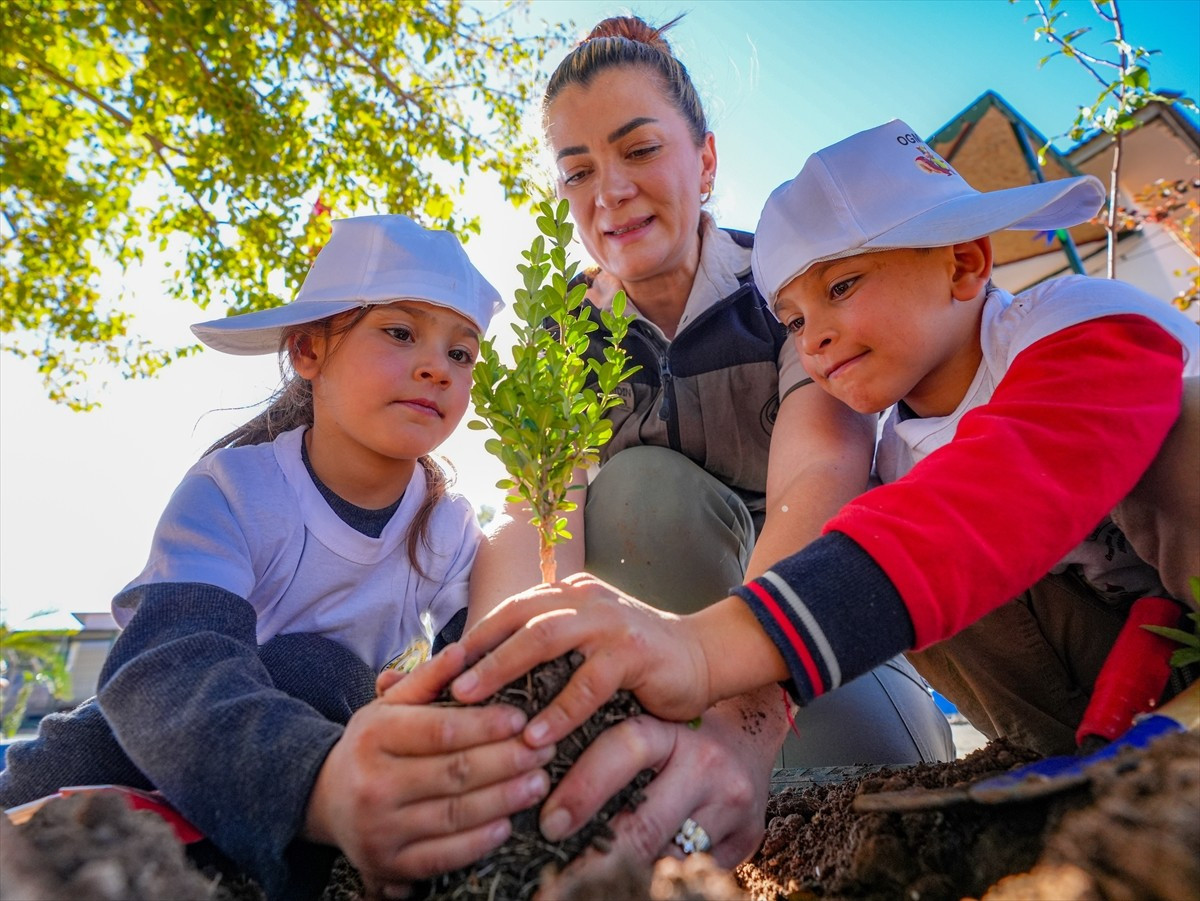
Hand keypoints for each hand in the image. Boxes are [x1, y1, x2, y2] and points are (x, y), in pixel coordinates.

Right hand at [305, 645, 555, 898]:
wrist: (325, 800)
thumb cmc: (373, 744)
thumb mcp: (390, 706)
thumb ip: (427, 680)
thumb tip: (462, 651)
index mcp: (373, 735)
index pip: (440, 729)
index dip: (486, 725)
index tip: (523, 718)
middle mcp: (371, 783)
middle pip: (454, 772)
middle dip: (507, 761)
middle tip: (545, 751)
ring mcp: (378, 829)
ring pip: (455, 814)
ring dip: (505, 799)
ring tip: (539, 783)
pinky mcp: (387, 864)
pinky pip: (442, 856)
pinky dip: (478, 842)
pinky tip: (507, 824)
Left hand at [451, 574, 712, 747]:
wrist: (707, 655)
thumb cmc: (637, 663)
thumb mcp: (586, 649)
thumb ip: (545, 654)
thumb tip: (482, 680)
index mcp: (566, 594)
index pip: (506, 612)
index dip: (467, 640)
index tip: (430, 674)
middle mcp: (583, 599)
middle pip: (516, 618)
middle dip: (474, 651)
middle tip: (440, 685)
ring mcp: (609, 622)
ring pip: (545, 638)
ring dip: (504, 668)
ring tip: (473, 702)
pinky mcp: (634, 651)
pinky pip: (589, 681)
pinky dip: (560, 709)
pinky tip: (536, 736)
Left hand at [539, 685, 786, 872]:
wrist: (748, 739)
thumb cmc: (678, 737)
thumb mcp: (647, 730)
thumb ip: (605, 753)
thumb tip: (538, 790)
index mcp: (669, 731)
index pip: (623, 751)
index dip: (583, 789)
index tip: (549, 824)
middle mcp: (704, 766)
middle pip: (645, 824)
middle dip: (596, 859)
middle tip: (557, 884)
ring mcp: (729, 806)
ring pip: (669, 858)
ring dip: (627, 874)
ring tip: (585, 887)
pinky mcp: (745, 840)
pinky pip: (694, 871)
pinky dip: (661, 879)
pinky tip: (634, 882)